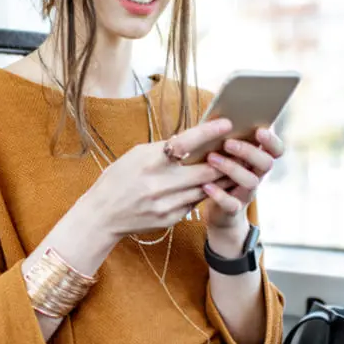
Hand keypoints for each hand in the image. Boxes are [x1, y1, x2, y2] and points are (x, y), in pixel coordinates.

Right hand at [80, 118, 232, 237]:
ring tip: (235, 165)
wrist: (102, 215)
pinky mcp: (171, 219)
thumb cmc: (119, 178)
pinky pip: (195, 203)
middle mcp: (159, 185)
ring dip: (222, 178)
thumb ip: (165, 149)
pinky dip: (205, 192)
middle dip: (225, 160)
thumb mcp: (137, 155)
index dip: (208, 133)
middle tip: (240, 148)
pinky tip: (215, 185)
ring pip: (205, 189)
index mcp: (149, 162)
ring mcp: (166, 205)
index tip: (226, 123)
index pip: (185, 143)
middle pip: (205, 172)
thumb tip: (195, 138)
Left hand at [200, 127, 284, 230]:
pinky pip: (232, 204)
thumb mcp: (225, 155)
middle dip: (249, 151)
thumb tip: (216, 117)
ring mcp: (246, 193)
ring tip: (211, 158)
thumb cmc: (219, 174)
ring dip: (232, 168)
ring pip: (250, 181)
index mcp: (256, 160)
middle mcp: (256, 176)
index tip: (259, 131)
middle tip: (228, 143)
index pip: (276, 150)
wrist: (218, 212)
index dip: (272, 141)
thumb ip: (226, 140)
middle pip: (266, 163)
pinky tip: (206, 185)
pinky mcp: (233, 209)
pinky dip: (219, 194)